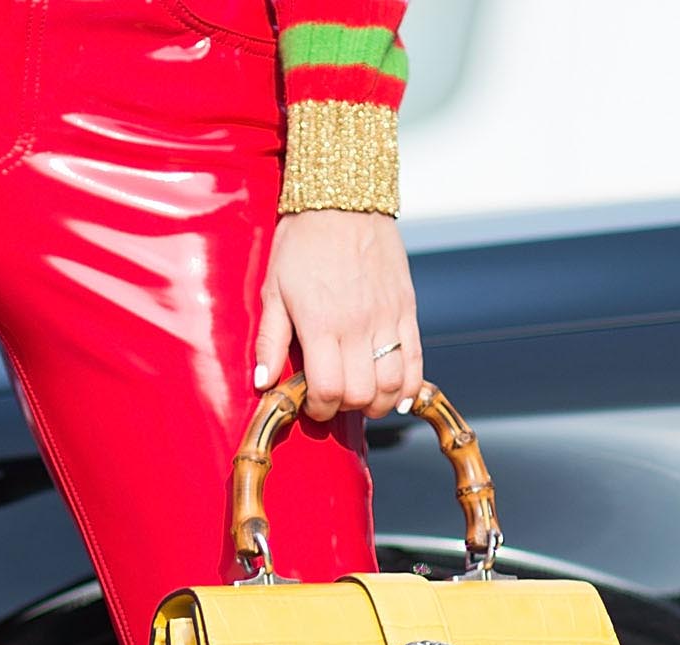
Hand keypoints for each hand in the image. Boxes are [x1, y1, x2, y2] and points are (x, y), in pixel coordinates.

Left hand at [253, 209, 421, 422]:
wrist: (344, 200)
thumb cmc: (302, 242)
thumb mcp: (273, 288)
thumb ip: (269, 340)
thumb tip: (263, 384)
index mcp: (320, 323)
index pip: (327, 390)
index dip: (318, 408)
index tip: (311, 402)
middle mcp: (357, 325)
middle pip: (361, 394)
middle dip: (345, 407)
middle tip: (335, 397)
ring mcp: (387, 319)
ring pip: (392, 385)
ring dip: (378, 402)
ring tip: (363, 396)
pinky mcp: (407, 310)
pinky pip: (416, 362)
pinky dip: (408, 388)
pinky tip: (396, 394)